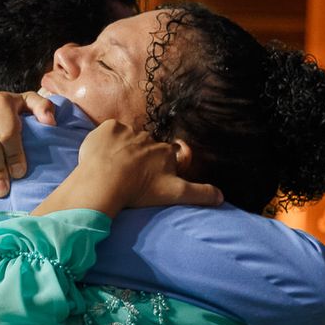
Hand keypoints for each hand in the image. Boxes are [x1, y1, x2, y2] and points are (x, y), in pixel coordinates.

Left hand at [34, 120, 221, 217]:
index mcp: (166, 152)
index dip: (156, 169)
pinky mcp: (108, 127)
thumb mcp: (174, 194)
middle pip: (145, 148)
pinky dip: (107, 142)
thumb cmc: (139, 190)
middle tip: (127, 177)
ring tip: (113, 170)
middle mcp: (150, 137)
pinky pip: (110, 132)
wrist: (103, 182)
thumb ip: (200, 194)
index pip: (165, 158)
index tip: (146, 181)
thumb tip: (222, 196)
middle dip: (139, 160)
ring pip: (127, 140)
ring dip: (122, 151)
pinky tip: (102, 156)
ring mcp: (128, 130)